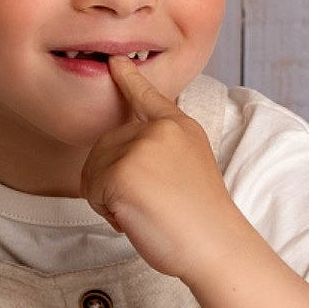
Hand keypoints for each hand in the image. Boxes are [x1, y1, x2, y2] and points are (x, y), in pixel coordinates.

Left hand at [81, 54, 257, 281]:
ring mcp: (141, 147)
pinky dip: (106, 211)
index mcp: (180, 126)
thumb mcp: (186, 168)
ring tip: (143, 212)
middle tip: (146, 205)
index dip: (129, 79)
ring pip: (94, 169)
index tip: (116, 61)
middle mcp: (160, 129)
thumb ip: (158, 150)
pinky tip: (134, 219)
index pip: (148, 97)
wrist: (216, 246)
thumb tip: (117, 155)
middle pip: (105, 145)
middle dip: (112, 180)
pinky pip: (92, 190)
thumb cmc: (201, 221)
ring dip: (107, 197)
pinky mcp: (123, 171)